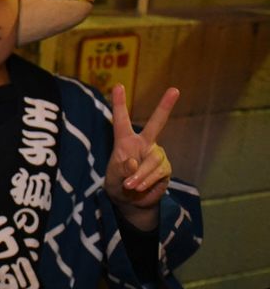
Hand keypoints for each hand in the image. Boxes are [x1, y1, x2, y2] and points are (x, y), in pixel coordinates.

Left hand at [105, 84, 177, 230]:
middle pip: (156, 124)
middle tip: (175, 90)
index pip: (121, 121)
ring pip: (153, 160)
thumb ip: (120, 169)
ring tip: (130, 186)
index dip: (119, 104)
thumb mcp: (113, 178)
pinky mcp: (165, 168)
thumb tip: (133, 162)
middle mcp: (143, 144)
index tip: (117, 86)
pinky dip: (147, 181)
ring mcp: (156, 155)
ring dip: (140, 174)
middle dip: (165, 107)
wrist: (131, 202)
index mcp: (125, 142)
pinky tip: (139, 188)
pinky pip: (158, 172)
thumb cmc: (118, 184)